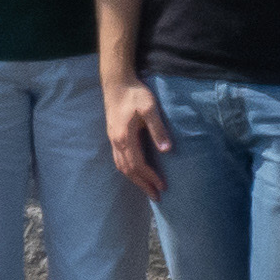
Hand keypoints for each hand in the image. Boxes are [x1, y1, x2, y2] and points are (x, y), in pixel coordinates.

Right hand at [106, 77, 171, 199]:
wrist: (117, 82)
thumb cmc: (135, 93)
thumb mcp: (150, 108)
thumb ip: (158, 129)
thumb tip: (167, 150)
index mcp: (125, 137)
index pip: (138, 164)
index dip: (150, 177)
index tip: (163, 186)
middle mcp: (116, 141)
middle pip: (128, 171)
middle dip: (143, 185)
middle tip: (156, 197)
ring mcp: (113, 139)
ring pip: (121, 166)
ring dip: (134, 180)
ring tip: (147, 188)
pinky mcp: (113, 136)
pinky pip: (119, 160)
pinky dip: (128, 170)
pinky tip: (136, 172)